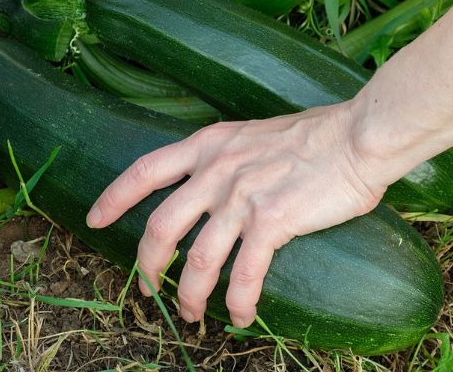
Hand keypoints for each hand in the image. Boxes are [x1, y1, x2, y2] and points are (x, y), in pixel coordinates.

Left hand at [85, 103, 399, 327]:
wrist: (358, 136)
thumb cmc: (316, 135)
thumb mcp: (253, 134)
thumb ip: (227, 157)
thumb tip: (215, 183)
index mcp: (209, 145)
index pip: (145, 171)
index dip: (114, 198)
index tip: (94, 220)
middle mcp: (217, 170)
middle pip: (161, 226)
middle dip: (147, 265)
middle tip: (147, 288)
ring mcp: (241, 196)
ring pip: (198, 257)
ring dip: (189, 293)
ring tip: (190, 314)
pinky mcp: (272, 221)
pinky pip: (245, 272)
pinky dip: (238, 301)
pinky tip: (239, 317)